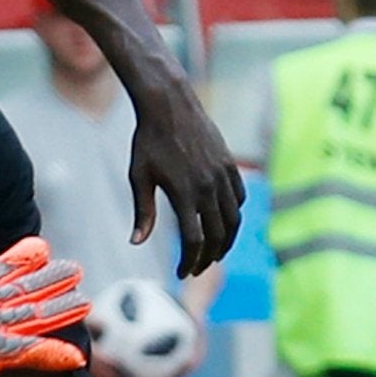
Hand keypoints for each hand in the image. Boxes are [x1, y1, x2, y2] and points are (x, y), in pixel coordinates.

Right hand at [0, 239, 90, 376]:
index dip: (20, 259)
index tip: (40, 247)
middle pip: (24, 290)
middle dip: (50, 280)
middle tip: (75, 269)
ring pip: (34, 317)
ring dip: (60, 310)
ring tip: (84, 302)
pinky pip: (31, 353)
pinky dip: (53, 355)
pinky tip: (75, 355)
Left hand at [128, 78, 243, 277]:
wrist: (169, 104)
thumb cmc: (148, 141)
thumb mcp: (139, 176)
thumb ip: (142, 211)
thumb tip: (136, 242)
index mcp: (185, 194)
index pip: (194, 241)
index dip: (189, 262)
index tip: (181, 272)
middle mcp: (209, 187)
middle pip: (217, 236)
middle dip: (208, 258)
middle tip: (197, 269)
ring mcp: (223, 175)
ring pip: (233, 220)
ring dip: (225, 241)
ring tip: (214, 253)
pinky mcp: (230, 164)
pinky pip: (239, 198)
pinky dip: (234, 215)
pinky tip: (224, 223)